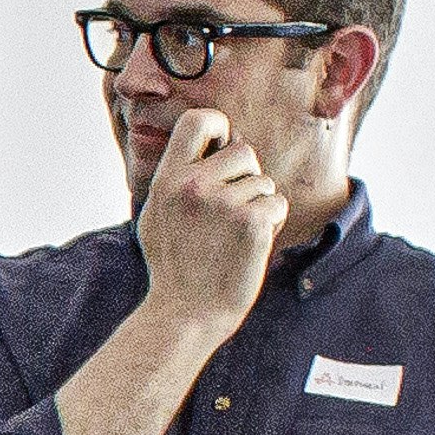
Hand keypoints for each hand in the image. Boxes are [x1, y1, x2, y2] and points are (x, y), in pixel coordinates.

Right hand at [133, 105, 286, 325]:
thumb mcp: (157, 216)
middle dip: (248, 175)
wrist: (185, 314)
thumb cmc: (174, 267)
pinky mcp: (251, 223)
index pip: (198, 120)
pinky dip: (271, 224)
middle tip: (233, 208)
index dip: (220, 127)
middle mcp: (193, 185)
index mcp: (167, 179)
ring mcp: (223, 204)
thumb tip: (211, 144)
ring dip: (259, 205)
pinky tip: (249, 246)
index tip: (222, 149)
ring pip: (264, 182)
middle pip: (244, 150)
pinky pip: (277, 204)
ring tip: (234, 236)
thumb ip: (177, 180)